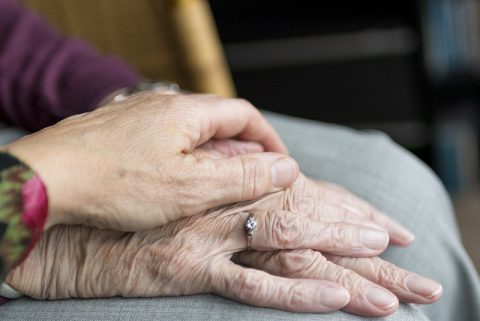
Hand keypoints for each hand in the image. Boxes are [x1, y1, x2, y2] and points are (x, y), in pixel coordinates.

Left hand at [1, 93, 297, 230]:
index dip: (268, 139)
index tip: (280, 164)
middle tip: (251, 182)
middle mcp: (164, 105)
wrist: (45, 180)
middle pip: (219, 123)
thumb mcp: (191, 186)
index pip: (245, 115)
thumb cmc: (114, 181)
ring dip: (213, 157)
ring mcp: (140, 116)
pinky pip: (165, 141)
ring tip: (217, 187)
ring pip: (191, 133)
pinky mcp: (120, 132)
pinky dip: (183, 159)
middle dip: (242, 151)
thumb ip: (242, 175)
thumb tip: (285, 168)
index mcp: (187, 111)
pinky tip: (176, 182)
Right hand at [6, 142, 440, 316]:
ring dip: (343, 261)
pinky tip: (336, 299)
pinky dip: (297, 292)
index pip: (303, 193)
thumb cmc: (135, 209)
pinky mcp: (190, 267)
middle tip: (404, 249)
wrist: (78, 226)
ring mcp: (211, 235)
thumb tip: (269, 188)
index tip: (385, 224)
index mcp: (230, 184)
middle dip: (360, 234)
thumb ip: (228, 192)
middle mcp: (226, 203)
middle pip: (307, 217)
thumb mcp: (187, 195)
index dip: (347, 207)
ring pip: (290, 245)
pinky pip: (251, 282)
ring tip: (392, 285)